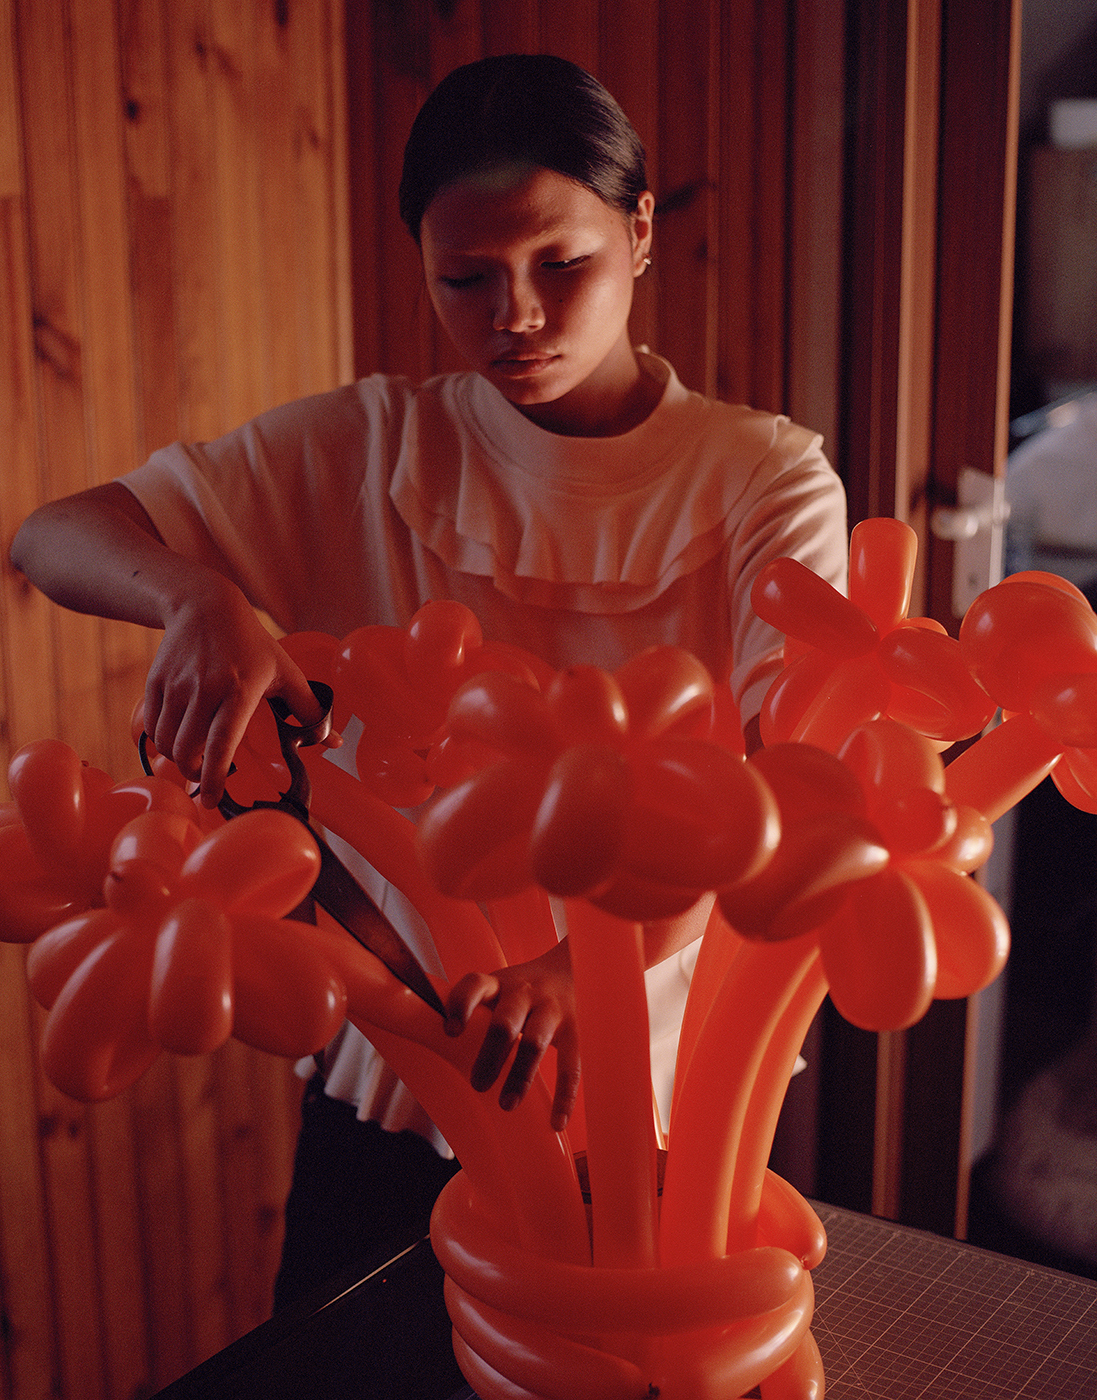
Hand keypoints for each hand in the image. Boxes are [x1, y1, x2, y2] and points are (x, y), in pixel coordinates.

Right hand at [144, 575, 327, 807]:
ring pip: (166, 742)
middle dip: (194, 773)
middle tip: (204, 778)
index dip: (215, 776)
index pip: (222, 743)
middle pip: (187, 750)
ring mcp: (177, 686)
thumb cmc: (252, 644)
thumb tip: (335, 743)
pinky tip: (177, 737)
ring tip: (192, 758)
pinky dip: (162, 741)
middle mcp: (205, 689)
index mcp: (240, 690)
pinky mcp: (156, 682)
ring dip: (177, 759)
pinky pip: (152, 727)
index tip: (212, 801)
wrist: (205, 607)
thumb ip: (308, 709)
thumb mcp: (285, 671)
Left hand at [444, 939, 579, 1132]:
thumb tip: (425, 1036)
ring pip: (535, 1042)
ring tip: (506, 1105)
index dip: (461, 1005)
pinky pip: (572, 1065)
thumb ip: (471, 1008)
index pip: (474, 984)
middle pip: (504, 1022)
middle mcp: (524, 993)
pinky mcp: (576, 1030)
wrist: (575, 967)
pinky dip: (565, 1096)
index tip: (450, 1031)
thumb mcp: (497, 986)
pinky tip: (556, 1122)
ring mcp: (552, 1010)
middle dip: (490, 1055)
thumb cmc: (522, 988)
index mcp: (499, 983)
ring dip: (520, 1075)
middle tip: (477, 1085)